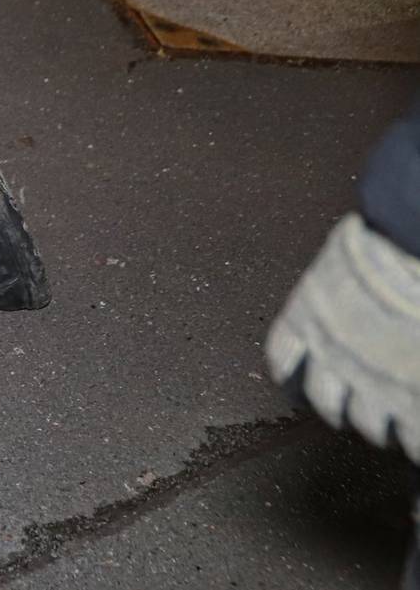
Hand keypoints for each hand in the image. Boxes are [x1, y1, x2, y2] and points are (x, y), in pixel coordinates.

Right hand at [267, 213, 419, 463]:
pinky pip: (281, 354)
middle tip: (383, 428)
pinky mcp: (301, 318)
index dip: (412, 443)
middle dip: (377, 429)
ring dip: (332, 410)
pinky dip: (281, 370)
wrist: (405, 244)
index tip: (414, 444)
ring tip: (338, 414)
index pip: (409, 436)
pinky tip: (285, 376)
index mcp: (406, 388)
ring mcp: (327, 348)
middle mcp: (363, 376)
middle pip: (365, 421)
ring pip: (321, 397)